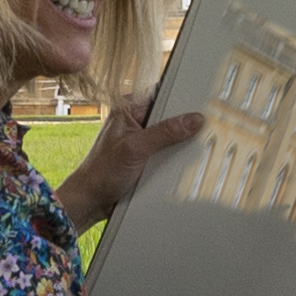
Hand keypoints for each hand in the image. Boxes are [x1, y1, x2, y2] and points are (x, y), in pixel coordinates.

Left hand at [54, 104, 204, 235]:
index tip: (201, 105)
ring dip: (180, 144)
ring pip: (170, 136)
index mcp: (127, 109)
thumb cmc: (101, 172)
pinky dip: (174, 157)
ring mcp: (140, 140)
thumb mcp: (135, 149)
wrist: (90, 201)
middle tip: (204, 128)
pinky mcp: (145, 156)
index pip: (161, 94)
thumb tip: (192, 120)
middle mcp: (135, 121)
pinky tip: (185, 161)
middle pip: (169, 116)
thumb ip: (165, 133)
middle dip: (184, 124)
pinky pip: (166, 151)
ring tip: (197, 146)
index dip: (181, 99)